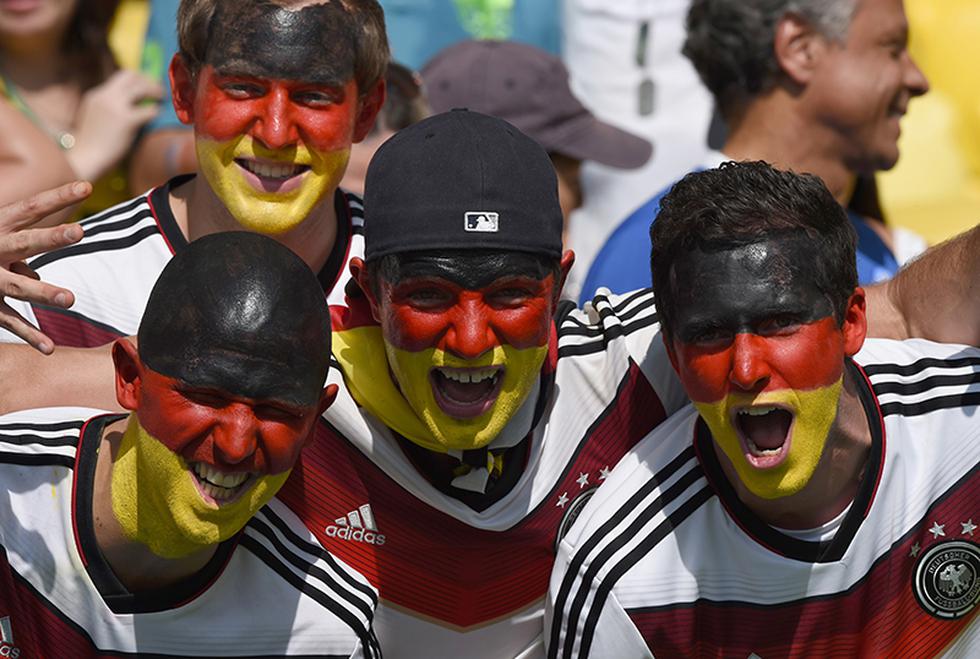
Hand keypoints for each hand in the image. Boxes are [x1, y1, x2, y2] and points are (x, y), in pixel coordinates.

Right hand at [0, 182, 89, 352]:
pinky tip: (49, 348)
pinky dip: (29, 335)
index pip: (31, 207)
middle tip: (80, 231)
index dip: (58, 196)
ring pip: (17, 286)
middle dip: (51, 237)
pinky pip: (8, 320)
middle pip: (24, 241)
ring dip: (44, 293)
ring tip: (71, 299)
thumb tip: (35, 275)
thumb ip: (19, 253)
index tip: (87, 186)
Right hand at [67, 70, 163, 181]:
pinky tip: (158, 115)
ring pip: (141, 88)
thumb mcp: (96, 118)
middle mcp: (104, 96)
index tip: (147, 86)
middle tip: (159, 90)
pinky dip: (156, 111)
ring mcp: (115, 106)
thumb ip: (110, 109)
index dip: (137, 80)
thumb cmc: (92, 145)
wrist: (86, 158)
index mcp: (96, 95)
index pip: (119, 78)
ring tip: (162, 99)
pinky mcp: (126, 120)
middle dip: (147, 80)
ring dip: (155, 91)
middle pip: (130, 75)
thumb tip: (132, 107)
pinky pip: (148, 110)